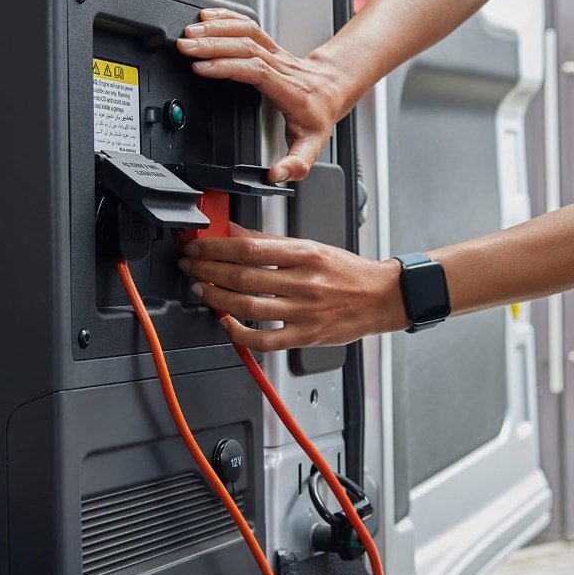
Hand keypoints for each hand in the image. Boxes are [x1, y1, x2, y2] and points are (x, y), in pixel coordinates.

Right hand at [177, 9, 347, 182]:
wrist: (334, 89)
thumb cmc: (319, 115)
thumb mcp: (312, 145)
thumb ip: (296, 164)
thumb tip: (276, 176)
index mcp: (288, 89)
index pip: (256, 70)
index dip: (228, 65)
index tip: (202, 67)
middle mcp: (280, 65)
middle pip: (245, 46)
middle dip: (212, 43)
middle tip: (185, 46)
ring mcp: (274, 52)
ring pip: (246, 31)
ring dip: (216, 28)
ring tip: (189, 32)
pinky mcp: (268, 44)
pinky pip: (247, 24)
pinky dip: (226, 17)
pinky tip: (207, 16)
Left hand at [179, 224, 409, 350]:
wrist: (382, 298)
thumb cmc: (348, 273)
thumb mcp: (312, 247)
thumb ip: (272, 243)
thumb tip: (235, 233)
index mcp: (306, 254)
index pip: (250, 248)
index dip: (217, 248)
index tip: (199, 247)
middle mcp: (305, 283)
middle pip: (244, 277)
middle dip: (209, 271)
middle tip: (191, 267)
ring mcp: (305, 312)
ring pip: (249, 307)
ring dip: (217, 298)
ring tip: (201, 290)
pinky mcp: (306, 336)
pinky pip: (265, 340)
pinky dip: (240, 333)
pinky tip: (226, 323)